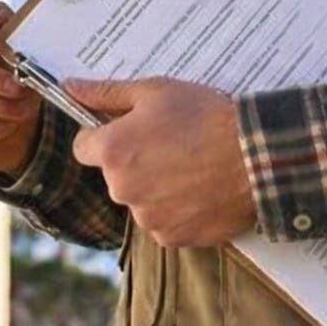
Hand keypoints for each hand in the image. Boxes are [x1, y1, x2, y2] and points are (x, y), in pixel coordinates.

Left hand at [67, 77, 257, 248]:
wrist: (257, 157)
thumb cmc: (206, 117)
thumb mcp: (155, 91)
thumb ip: (105, 93)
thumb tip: (69, 88)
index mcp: (112, 151)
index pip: (83, 147)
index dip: (105, 135)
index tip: (131, 129)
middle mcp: (122, 189)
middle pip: (114, 175)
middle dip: (134, 162)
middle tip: (171, 144)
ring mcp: (147, 218)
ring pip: (140, 200)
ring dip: (156, 188)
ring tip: (192, 167)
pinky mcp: (172, 238)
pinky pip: (164, 223)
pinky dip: (178, 210)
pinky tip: (200, 190)